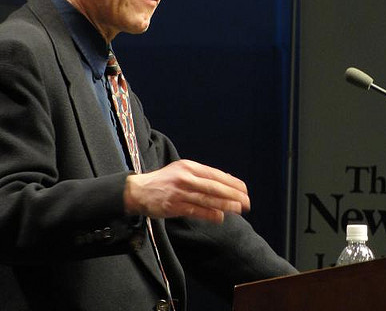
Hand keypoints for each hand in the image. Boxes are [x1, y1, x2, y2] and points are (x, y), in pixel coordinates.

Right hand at [123, 159, 250, 222]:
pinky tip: (220, 217)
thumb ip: (201, 176)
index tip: (244, 189)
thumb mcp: (182, 171)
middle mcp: (186, 177)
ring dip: (225, 204)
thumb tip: (225, 182)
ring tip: (239, 208)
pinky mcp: (174, 206)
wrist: (139, 190)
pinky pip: (196, 210)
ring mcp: (179, 192)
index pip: (215, 174)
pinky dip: (209, 214)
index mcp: (189, 167)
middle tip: (247, 201)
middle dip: (233, 194)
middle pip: (214, 186)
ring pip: (207, 199)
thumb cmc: (164, 181)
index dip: (231, 182)